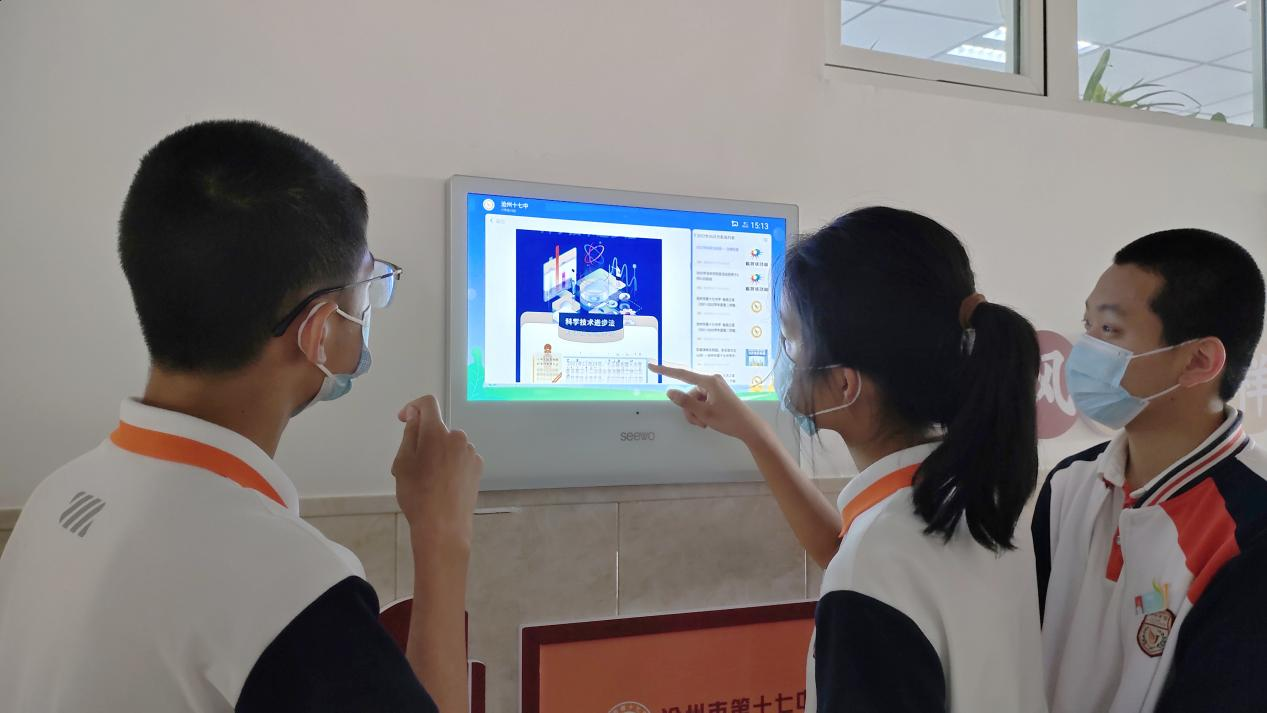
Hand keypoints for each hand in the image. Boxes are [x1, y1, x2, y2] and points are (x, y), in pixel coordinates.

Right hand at [391, 395, 482, 552]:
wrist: (443, 527)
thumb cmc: (417, 496)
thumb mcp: (402, 463)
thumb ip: (410, 434)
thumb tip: (415, 417)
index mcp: (437, 432)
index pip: (428, 403)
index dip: (413, 407)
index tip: (404, 419)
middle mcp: (458, 437)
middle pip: (438, 428)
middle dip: (424, 439)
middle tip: (412, 465)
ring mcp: (471, 453)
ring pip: (449, 445)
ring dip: (438, 453)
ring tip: (428, 480)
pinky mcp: (478, 468)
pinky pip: (460, 458)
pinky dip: (450, 464)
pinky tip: (443, 485)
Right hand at [648, 364, 769, 443]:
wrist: (749, 427)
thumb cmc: (729, 420)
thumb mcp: (704, 413)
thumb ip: (685, 402)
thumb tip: (670, 391)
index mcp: (709, 381)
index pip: (682, 374)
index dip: (665, 370)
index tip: (651, 366)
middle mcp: (711, 381)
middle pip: (688, 393)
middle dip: (689, 409)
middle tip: (699, 422)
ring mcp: (714, 387)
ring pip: (693, 400)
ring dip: (695, 413)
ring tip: (705, 423)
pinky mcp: (716, 394)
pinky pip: (701, 402)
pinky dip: (701, 412)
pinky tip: (708, 421)